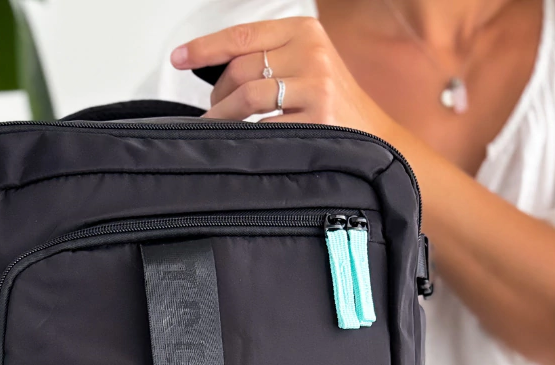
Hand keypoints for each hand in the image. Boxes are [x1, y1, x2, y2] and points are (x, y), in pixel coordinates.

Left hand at [171, 18, 386, 131]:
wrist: (376, 140)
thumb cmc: (333, 106)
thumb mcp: (306, 67)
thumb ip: (269, 60)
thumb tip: (214, 70)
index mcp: (304, 31)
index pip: (242, 36)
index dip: (204, 48)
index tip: (179, 58)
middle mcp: (312, 52)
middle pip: (240, 68)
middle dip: (217, 94)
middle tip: (212, 113)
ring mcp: (316, 85)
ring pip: (247, 95)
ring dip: (223, 116)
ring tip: (217, 128)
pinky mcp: (318, 118)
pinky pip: (264, 126)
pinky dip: (246, 135)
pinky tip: (243, 142)